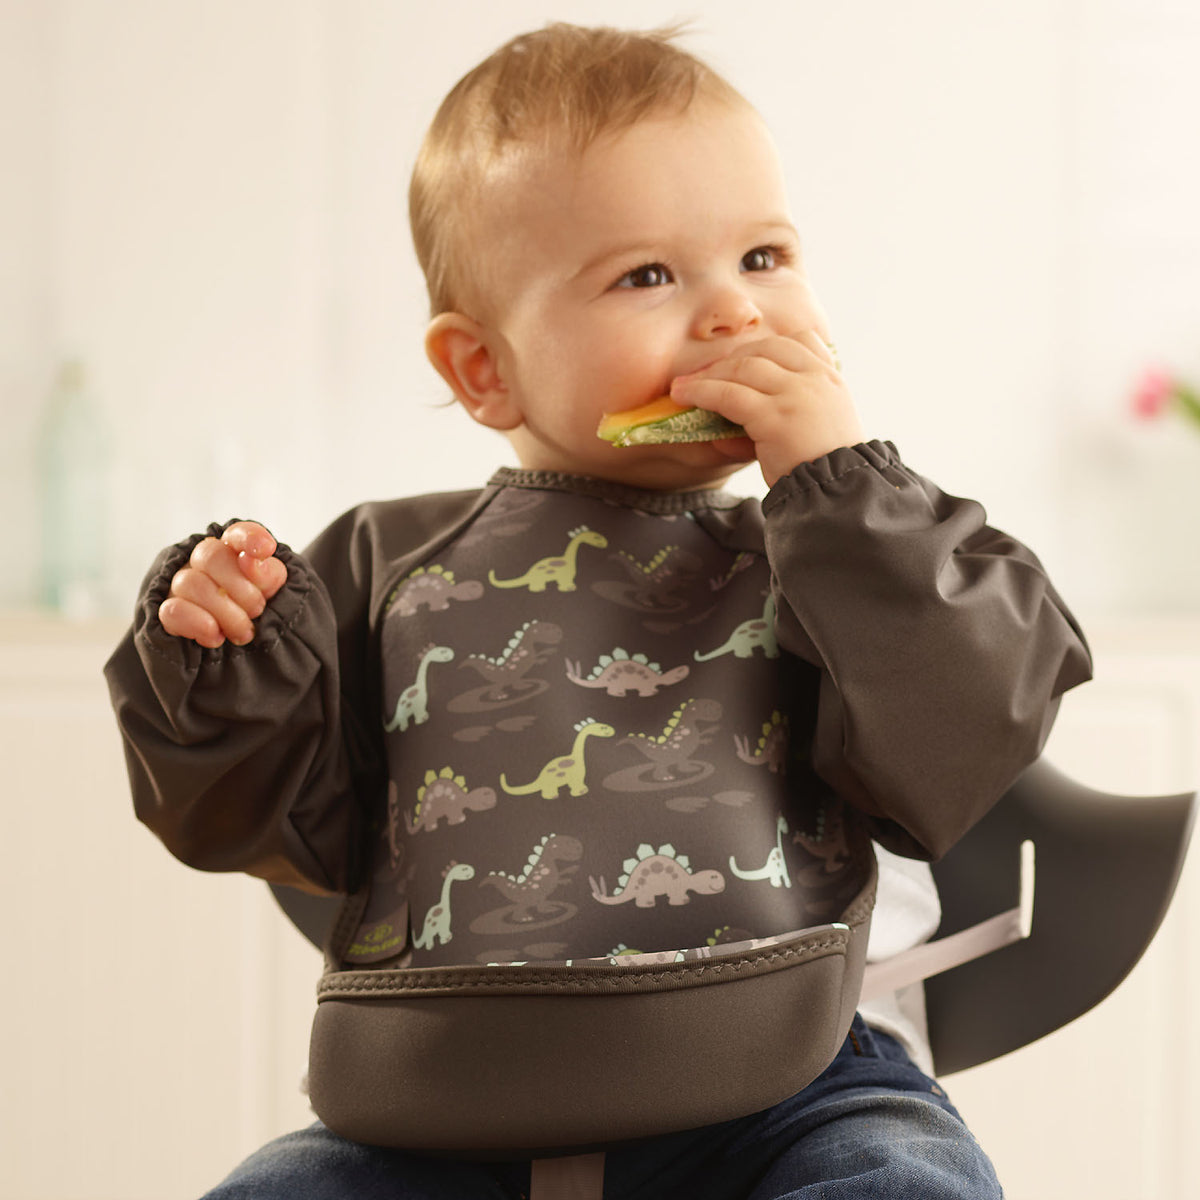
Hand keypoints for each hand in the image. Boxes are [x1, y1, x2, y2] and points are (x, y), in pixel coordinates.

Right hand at [159, 521, 287, 647]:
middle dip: (240, 588)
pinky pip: (172, 610)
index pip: (237, 533)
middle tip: (257, 611)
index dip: (249, 537)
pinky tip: (216, 636)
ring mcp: (182, 587)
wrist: (251, 661)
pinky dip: (198, 623)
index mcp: (235, 553)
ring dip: (224, 612)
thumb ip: (271, 575)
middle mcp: (203, 564)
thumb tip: (253, 560)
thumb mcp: (279, 596)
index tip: (266, 550)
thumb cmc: (265, 619)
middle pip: (208, 555)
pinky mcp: (169, 615)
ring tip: (243, 632)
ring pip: (190, 583)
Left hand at [669, 331, 862, 486]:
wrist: (838, 498)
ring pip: (743, 368)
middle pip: (766, 350)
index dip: (764, 347)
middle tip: (703, 373)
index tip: (739, 359)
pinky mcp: (775, 417)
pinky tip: (685, 396)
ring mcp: (797, 396)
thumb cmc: (822, 472)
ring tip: (684, 386)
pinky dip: (702, 392)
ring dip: (709, 374)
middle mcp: (817, 380)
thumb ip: (781, 415)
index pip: (801, 340)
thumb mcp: (813, 432)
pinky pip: (729, 395)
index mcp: (832, 380)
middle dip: (731, 358)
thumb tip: (726, 431)